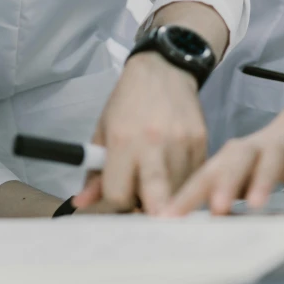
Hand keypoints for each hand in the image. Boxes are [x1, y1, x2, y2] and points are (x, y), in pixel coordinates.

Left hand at [73, 52, 206, 214]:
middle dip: (149, 214)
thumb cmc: (128, 101)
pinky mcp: (202, 141)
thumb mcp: (103, 130)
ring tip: (159, 184)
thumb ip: (94, 170)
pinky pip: (195, 178)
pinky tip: (175, 170)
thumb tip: (82, 204)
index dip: (116, 202)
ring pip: (178, 195)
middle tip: (144, 208)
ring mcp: (181, 144)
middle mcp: (154, 144)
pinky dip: (185, 183)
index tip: (119, 196)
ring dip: (168, 199)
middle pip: (155, 204)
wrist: (164, 69)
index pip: (118, 196)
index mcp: (123, 141)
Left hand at [162, 113, 283, 215]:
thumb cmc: (261, 161)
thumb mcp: (240, 176)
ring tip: (256, 205)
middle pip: (236, 160)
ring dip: (262, 180)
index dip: (188, 195)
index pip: (206, 176)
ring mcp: (281, 148)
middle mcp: (253, 149)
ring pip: (270, 159)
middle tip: (217, 208)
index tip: (170, 218)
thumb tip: (199, 226)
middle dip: (226, 183)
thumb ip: (221, 196)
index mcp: (230, 157)